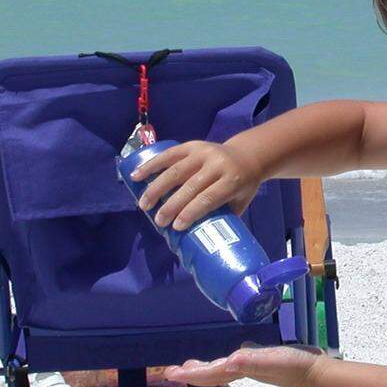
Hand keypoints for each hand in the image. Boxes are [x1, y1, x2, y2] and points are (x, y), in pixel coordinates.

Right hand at [132, 140, 262, 230]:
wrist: (248, 155)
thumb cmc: (243, 186)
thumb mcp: (240, 201)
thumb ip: (223, 217)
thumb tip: (198, 241)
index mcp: (232, 180)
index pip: (209, 197)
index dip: (191, 212)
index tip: (176, 227)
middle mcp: (218, 163)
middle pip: (190, 186)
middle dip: (172, 205)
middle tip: (159, 221)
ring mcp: (204, 152)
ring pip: (176, 170)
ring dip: (156, 188)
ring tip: (144, 205)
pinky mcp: (193, 145)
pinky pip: (169, 154)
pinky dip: (151, 165)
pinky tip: (137, 176)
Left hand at [163, 343, 325, 386]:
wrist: (314, 372)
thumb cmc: (293, 365)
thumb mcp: (271, 360)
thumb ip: (251, 362)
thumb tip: (229, 361)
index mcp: (239, 369)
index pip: (208, 373)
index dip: (189, 374)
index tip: (170, 373)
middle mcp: (241, 370)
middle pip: (211, 374)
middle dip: (192, 373)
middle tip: (173, 371)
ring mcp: (251, 367)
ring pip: (222, 370)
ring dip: (206, 368)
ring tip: (192, 365)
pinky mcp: (262, 361)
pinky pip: (238, 362)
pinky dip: (228, 361)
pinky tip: (233, 356)